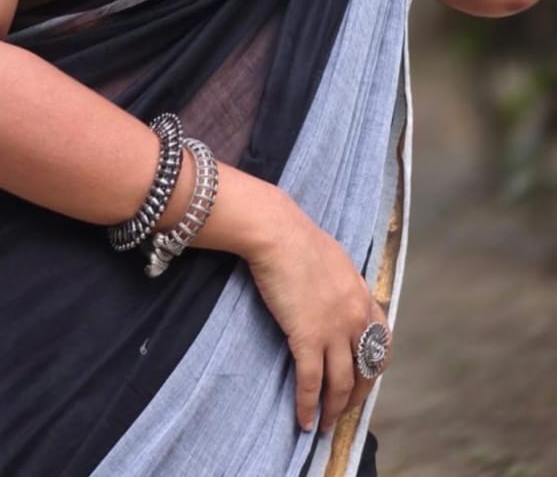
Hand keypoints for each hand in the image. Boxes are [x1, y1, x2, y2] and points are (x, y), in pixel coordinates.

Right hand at [244, 194, 391, 433]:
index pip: (380, 343)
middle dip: (355, 395)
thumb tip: (337, 296)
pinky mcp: (306, 337)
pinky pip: (311, 382)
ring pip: (340, 383)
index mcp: (363, 296)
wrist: (278, 232)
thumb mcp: (335, 260)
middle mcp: (355, 317)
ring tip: (325, 426)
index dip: (372, 367)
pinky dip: (308, 405)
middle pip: (364, 369)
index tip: (362, 379)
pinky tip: (303, 419)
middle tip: (343, 411)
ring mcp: (333, 329)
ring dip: (333, 410)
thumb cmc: (299, 238)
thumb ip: (342, 284)